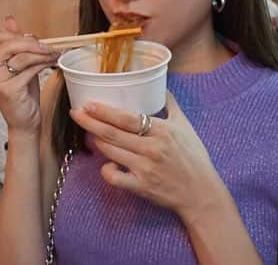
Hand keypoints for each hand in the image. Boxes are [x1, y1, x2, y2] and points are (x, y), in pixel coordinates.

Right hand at [0, 17, 58, 134]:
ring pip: (21, 57)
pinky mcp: (7, 89)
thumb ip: (15, 42)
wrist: (25, 121)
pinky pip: (29, 70)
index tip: (36, 39)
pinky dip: (43, 64)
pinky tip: (51, 63)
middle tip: (48, 46)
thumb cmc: (22, 94)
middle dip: (31, 43)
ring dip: (41, 54)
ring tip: (53, 54)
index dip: (18, 35)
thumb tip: (9, 19)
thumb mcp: (19, 64)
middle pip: (9, 45)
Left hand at [69, 93, 224, 221]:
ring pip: (111, 152)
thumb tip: (161, 85)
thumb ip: (171, 105)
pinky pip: (115, 178)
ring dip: (96, 141)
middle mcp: (151, 149)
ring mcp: (145, 169)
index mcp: (162, 131)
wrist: (201, 193)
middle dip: (90, 122)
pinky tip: (106, 164)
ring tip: (88, 133)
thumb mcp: (186, 126)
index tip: (89, 103)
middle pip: (113, 133)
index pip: (127, 118)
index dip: (105, 111)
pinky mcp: (141, 187)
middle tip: (75, 113)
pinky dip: (106, 170)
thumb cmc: (194, 157)